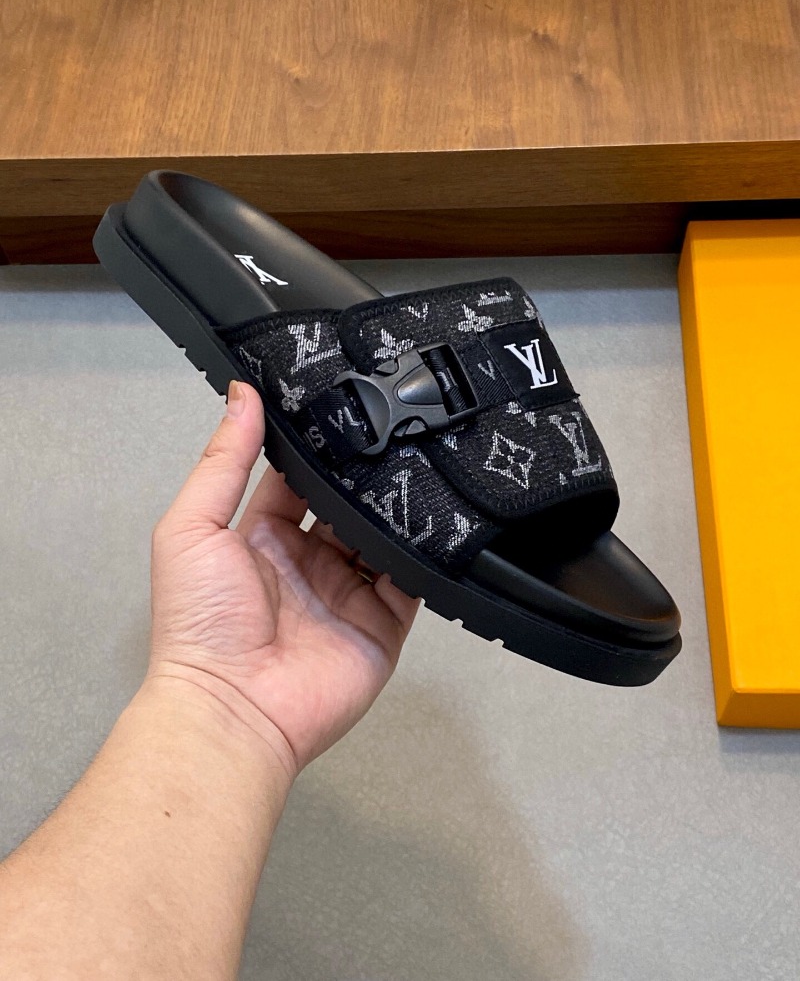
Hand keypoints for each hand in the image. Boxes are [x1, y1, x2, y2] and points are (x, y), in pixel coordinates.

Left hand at [148, 381, 417, 778]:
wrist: (234, 709)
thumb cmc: (198, 625)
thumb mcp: (192, 527)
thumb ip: (221, 461)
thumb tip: (241, 395)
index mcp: (260, 539)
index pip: (295, 482)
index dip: (315, 450)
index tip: (339, 410)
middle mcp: (307, 565)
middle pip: (345, 505)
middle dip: (364, 476)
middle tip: (391, 432)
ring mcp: (347, 595)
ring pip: (382, 538)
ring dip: (396, 509)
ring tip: (417, 466)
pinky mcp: (381, 625)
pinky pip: (412, 583)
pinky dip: (424, 557)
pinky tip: (434, 523)